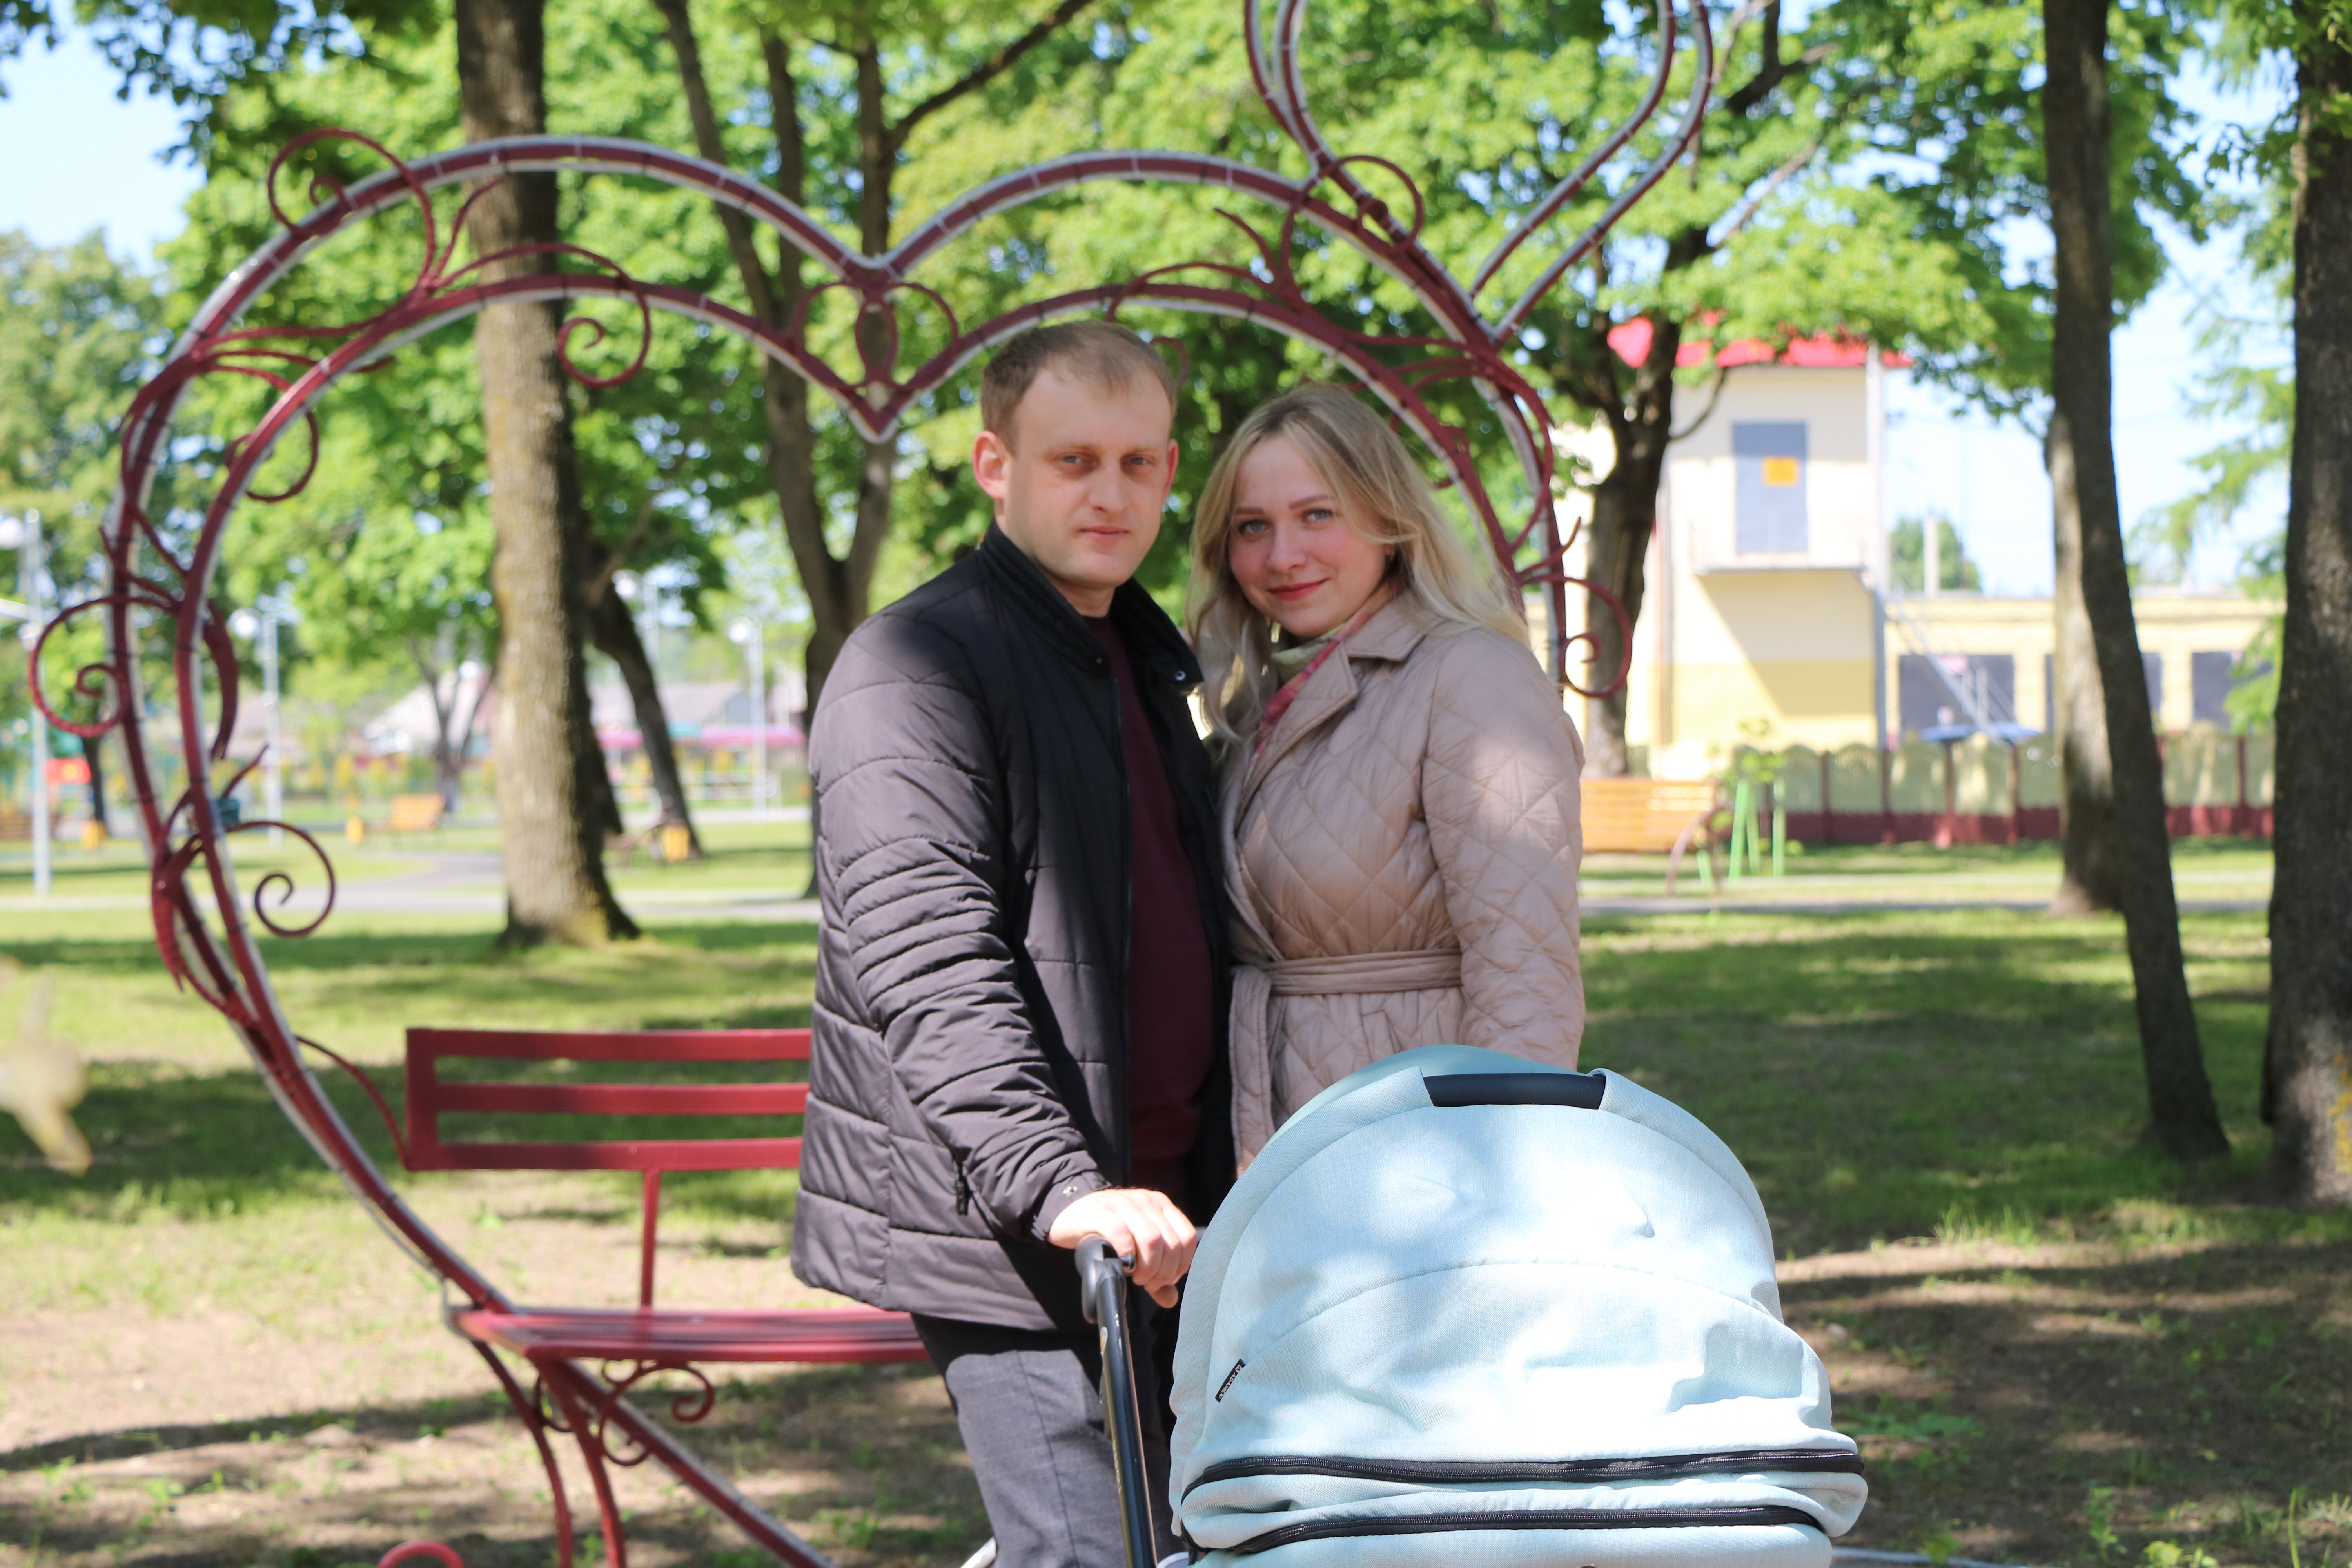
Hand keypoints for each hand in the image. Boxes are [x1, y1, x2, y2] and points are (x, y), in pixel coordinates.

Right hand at [1048, 1187, 1196, 1307]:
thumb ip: (1156, 1273)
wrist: (1072, 1215)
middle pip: (1170, 1243)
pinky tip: (1122, 1265)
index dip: (1180, 1265)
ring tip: (1135, 1277)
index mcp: (1161, 1207)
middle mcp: (1147, 1201)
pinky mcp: (1100, 1212)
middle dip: (1162, 1272)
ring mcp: (1124, 1203)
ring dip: (1147, 1267)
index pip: (1187, 1237)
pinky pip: (1121, 1232)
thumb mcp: (1137, 1249)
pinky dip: (1126, 1254)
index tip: (1163, 1280)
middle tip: (1146, 1283)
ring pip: (1151, 1239)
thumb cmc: (1109, 1234)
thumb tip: (1171, 1299)